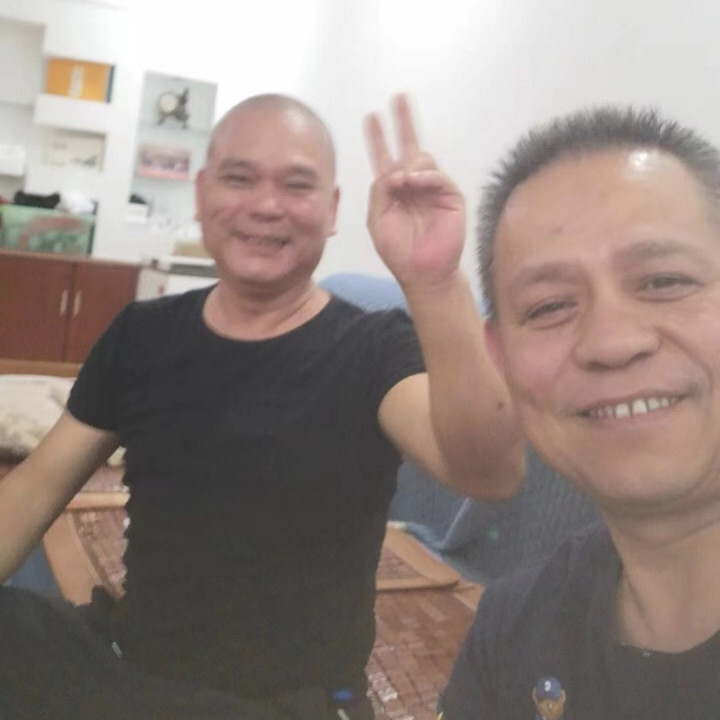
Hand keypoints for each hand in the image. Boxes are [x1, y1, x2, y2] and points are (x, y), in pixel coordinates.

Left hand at [365, 95, 465, 287]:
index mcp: (393, 190)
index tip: (371, 117)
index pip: (384, 157)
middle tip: (398, 97)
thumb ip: (379, 192)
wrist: (421, 272)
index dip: (378, 138)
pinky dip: (425, 177)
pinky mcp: (450, 196)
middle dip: (403, 122)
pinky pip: (437, 176)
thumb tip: (392, 170)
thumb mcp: (378, 219)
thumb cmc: (398, 250)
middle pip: (408, 146)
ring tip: (402, 184)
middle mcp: (413, 184)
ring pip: (422, 159)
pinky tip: (414, 183)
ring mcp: (433, 188)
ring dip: (409, 167)